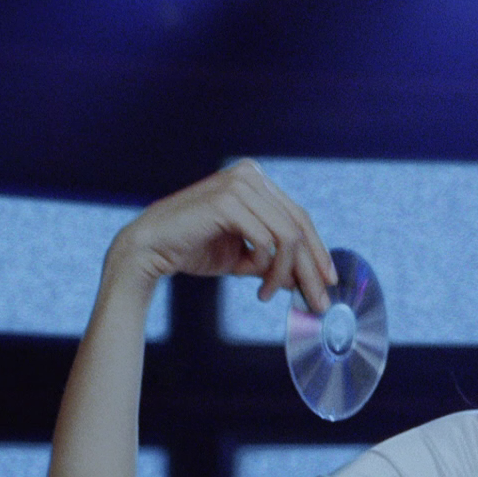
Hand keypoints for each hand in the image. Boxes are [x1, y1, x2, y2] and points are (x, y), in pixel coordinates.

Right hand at [111, 160, 338, 311]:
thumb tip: (309, 280)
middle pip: (298, 225)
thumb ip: (276, 261)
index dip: (318, 250)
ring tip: (270, 295)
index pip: (298, 216)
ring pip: (288, 235)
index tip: (329, 280)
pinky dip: (268, 269)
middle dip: (312, 267)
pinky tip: (258, 287)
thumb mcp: (244, 257)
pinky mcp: (227, 200)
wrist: (149, 250)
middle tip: (318, 300)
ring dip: (286, 273)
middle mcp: (250, 175)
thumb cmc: (194, 250)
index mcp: (256, 181)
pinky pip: (268, 240)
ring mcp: (239, 184)